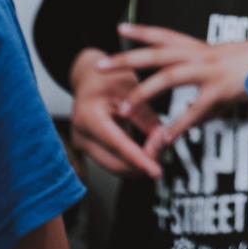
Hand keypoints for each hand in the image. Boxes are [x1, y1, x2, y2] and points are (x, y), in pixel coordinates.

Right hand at [69, 47, 162, 178]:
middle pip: (116, 165)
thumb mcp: (130, 88)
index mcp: (88, 117)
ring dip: (140, 161)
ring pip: (117, 167)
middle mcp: (82, 136)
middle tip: (165, 146)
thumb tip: (163, 140)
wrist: (89, 77)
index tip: (156, 171)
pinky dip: (133, 158)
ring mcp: (84, 146)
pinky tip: (148, 145)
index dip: (139, 160)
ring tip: (158, 142)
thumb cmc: (108, 77)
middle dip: (143, 162)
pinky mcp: (91, 149)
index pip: (118, 145)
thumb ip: (145, 116)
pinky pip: (115, 161)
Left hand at [99, 23, 247, 158]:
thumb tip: (179, 129)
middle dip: (127, 59)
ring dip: (143, 92)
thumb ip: (196, 109)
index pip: (166, 36)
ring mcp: (210, 70)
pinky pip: (195, 109)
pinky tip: (164, 140)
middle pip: (157, 53)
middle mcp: (201, 55)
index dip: (142, 32)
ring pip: (169, 76)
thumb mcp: (224, 83)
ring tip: (123, 110)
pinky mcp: (221, 89)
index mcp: (201, 49)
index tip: (119, 27)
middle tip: (100, 65)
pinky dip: (178, 126)